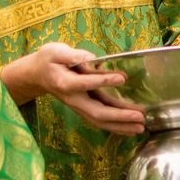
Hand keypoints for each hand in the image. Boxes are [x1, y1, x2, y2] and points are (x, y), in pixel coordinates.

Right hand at [0, 42, 145, 133]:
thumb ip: (72, 55)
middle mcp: (73, 99)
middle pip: (97, 112)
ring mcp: (79, 107)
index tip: (122, 78)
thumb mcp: (55, 51)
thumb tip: (90, 58)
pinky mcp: (85, 109)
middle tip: (139, 116)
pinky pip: (101, 121)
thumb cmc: (48, 61)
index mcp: (65, 83)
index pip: (85, 83)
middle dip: (119, 116)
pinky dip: (117, 127)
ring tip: (141, 126)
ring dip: (122, 125)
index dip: (103, 81)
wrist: (37, 75)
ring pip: (101, 121)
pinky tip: (132, 128)